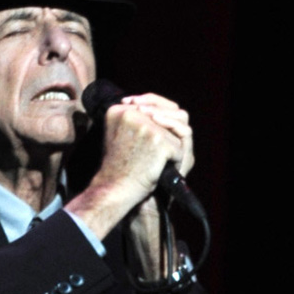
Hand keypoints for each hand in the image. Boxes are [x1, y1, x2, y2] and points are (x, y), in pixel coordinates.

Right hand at [67, 92, 193, 239]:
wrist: (114, 190)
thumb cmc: (118, 168)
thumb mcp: (119, 137)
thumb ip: (136, 121)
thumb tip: (161, 112)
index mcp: (119, 110)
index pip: (152, 103)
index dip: (161, 118)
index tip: (155, 138)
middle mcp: (133, 112)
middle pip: (170, 114)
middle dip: (170, 134)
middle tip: (160, 154)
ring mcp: (147, 126)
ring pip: (176, 133)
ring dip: (172, 149)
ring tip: (158, 162)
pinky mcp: (159, 140)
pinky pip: (178, 149)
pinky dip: (174, 163)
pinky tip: (160, 170)